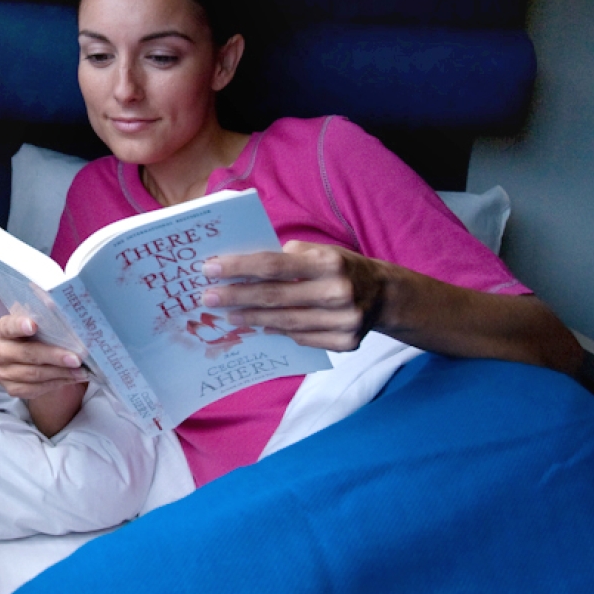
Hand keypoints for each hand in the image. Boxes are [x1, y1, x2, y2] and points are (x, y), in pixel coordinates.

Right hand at [0, 304, 87, 399]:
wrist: (30, 358)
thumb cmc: (37, 335)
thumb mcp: (39, 321)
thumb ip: (44, 314)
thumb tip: (56, 305)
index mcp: (1, 329)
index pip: (9, 326)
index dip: (20, 325)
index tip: (34, 325)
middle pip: (26, 354)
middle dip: (54, 356)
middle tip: (76, 358)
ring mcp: (1, 372)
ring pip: (33, 374)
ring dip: (60, 373)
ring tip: (80, 371)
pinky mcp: (10, 389)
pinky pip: (34, 389)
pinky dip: (56, 384)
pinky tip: (71, 378)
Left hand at [200, 241, 386, 350]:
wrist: (384, 295)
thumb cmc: (341, 268)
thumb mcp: (321, 251)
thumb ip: (288, 257)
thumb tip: (243, 267)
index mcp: (329, 262)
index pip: (274, 265)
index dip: (239, 268)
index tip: (210, 270)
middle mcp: (337, 292)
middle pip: (274, 297)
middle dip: (236, 297)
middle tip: (208, 299)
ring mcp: (343, 321)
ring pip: (285, 322)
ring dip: (252, 319)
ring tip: (229, 316)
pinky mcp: (345, 342)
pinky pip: (302, 338)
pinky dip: (278, 332)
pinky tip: (260, 328)